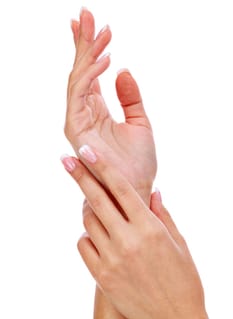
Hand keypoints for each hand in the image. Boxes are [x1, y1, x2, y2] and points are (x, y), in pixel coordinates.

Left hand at [61, 150, 218, 318]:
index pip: (122, 188)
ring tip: (98, 209)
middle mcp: (128, 240)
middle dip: (80, 176)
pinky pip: (84, 245)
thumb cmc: (183, 278)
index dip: (103, 166)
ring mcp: (112, 259)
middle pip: (97, 200)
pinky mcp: (101, 276)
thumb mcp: (179, 242)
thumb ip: (163, 214)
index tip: (87, 151)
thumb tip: (154, 191)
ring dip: (90, 210)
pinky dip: (88, 236)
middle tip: (66, 159)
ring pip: (88, 222)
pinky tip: (100, 237)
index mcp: (150, 228)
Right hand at [65, 9, 156, 202]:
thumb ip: (131, 97)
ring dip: (86, 53)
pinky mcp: (76, 128)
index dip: (91, 50)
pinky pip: (79, 95)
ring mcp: (78, 120)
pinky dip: (90, 75)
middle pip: (80, 71)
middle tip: (86, 14)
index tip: (96, 26)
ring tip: (99, 30)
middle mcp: (85, 113)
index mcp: (98, 111)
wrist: (136, 188)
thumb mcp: (140, 123)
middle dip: (82, 42)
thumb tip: (123, 69)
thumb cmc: (138, 162)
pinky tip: (105, 58)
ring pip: (77, 79)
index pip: (90, 75)